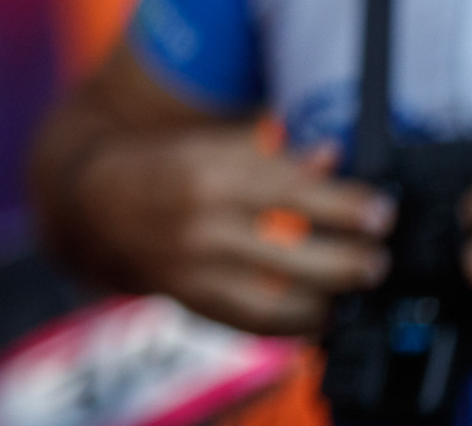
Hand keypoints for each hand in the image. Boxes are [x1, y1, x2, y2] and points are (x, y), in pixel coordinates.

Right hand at [76, 132, 390, 335]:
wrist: (89, 207)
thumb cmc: (158, 168)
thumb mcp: (208, 145)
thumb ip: (271, 153)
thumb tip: (331, 156)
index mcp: (208, 172)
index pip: (291, 190)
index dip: (343, 204)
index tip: (382, 211)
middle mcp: (202, 223)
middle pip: (293, 250)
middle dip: (348, 260)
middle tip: (380, 260)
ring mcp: (195, 268)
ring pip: (277, 298)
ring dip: (327, 300)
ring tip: (355, 292)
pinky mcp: (191, 301)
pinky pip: (252, 324)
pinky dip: (291, 325)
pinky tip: (318, 315)